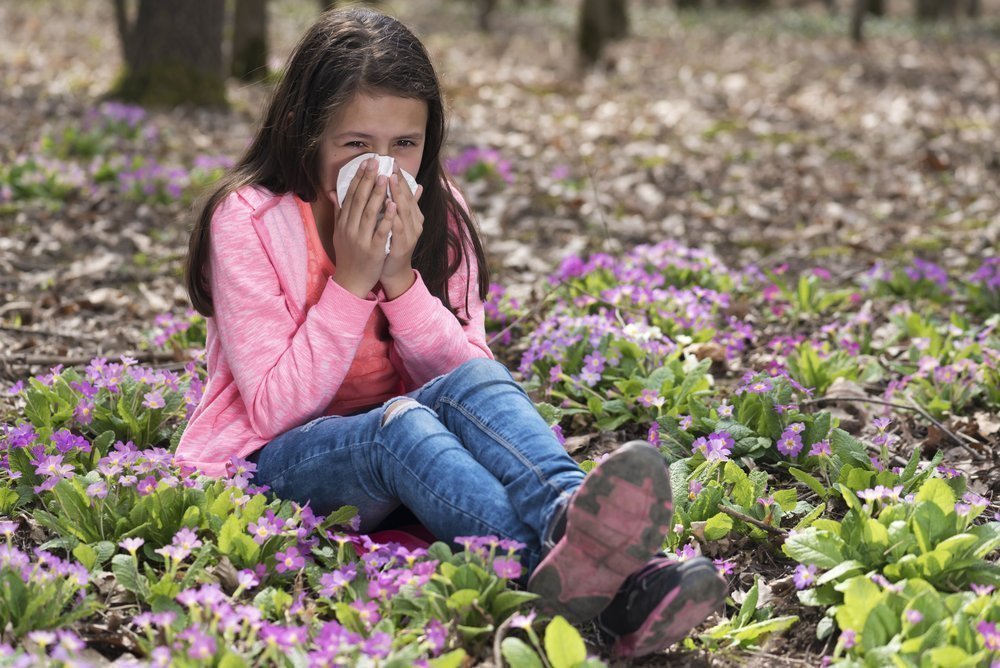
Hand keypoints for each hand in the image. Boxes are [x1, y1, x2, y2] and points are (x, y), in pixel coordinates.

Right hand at [329, 158, 391, 297]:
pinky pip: (380, 232)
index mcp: (343, 223)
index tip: (366, 162)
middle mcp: (350, 228)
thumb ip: (339, 212)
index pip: (350, 196)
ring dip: (378, 194)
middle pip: (359, 200)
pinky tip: (393, 205)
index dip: (358, 178)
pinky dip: (386, 218)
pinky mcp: (373, 250)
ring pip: (369, 213)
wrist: (351, 281)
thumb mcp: (339, 232)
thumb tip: (333, 192)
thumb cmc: (348, 255)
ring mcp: (361, 239)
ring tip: (385, 178)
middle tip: (376, 163)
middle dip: (368, 180)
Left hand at [380, 166, 423, 299]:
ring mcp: (410, 235)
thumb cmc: (391, 244)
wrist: (393, 271)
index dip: (401, 178)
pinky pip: (398, 228)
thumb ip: (405, 204)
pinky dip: (394, 216)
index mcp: (413, 217)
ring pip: (404, 211)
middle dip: (399, 181)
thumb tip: (418, 186)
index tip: (392, 162)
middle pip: (407, 199)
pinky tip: (390, 205)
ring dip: (398, 194)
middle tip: (392, 165)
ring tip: (391, 179)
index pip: (407, 193)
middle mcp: (415, 224)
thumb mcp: (398, 222)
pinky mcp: (402, 246)